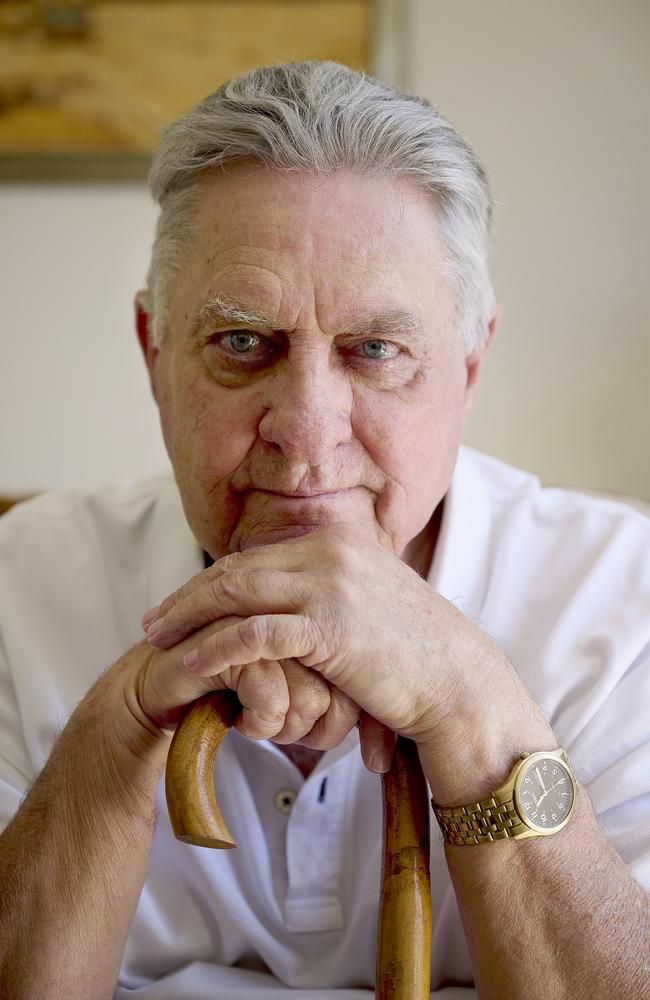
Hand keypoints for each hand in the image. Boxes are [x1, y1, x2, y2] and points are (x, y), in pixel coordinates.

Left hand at [141, 524, 545, 791]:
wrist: (458, 682)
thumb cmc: (412, 654)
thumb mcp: (367, 605)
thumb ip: (326, 595)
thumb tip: (286, 612)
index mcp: (337, 542)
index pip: (256, 556)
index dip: (212, 581)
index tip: (183, 605)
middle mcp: (331, 552)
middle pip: (237, 569)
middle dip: (189, 597)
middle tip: (155, 623)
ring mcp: (331, 585)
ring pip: (238, 594)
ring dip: (190, 619)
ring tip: (160, 642)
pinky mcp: (331, 626)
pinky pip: (257, 633)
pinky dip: (219, 648)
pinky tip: (195, 665)